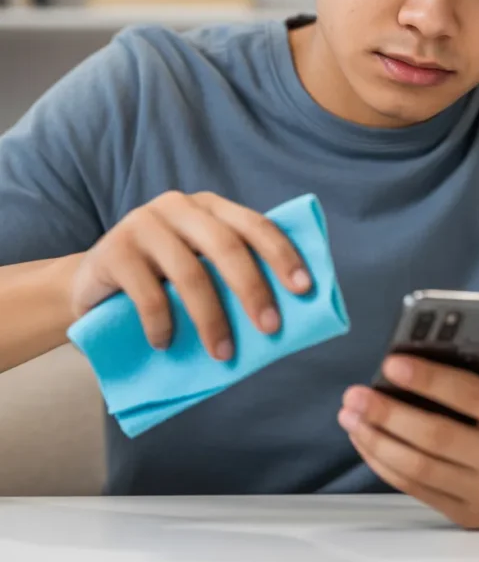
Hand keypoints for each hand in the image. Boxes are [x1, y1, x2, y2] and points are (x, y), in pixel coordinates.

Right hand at [71, 191, 310, 360]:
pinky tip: (165, 344)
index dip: (282, 254)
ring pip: (189, 272)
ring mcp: (143, 224)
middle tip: (271, 328)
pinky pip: (147, 291)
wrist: (91, 286)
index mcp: (209, 208)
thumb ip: (228, 276)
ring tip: (223, 354)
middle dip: (253, 289)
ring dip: (211, 318)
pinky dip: (162, 323)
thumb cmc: (159, 282)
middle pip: (226, 246)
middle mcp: (178, 207)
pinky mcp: (114, 250)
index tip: (304, 288)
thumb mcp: (197, 269)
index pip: (254, 224)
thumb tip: (280, 316)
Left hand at [338, 345, 478, 528]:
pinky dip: (383, 463)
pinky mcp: (467, 515)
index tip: (390, 363)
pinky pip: (416, 488)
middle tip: (354, 393)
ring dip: (376, 440)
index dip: (428, 379)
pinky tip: (363, 439)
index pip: (471, 397)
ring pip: (419, 468)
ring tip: (349, 414)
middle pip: (436, 437)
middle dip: (388, 414)